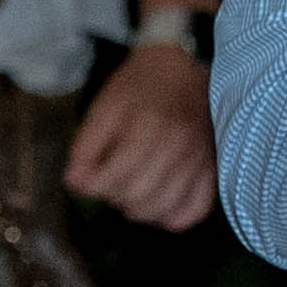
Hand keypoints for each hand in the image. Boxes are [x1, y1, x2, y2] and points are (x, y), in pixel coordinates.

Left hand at [65, 38, 220, 230]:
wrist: (180, 69)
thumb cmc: (138, 87)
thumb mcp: (104, 107)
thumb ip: (86, 146)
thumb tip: (74, 183)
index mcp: (148, 128)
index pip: (112, 179)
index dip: (91, 186)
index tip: (85, 178)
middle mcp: (179, 147)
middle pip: (137, 197)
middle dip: (114, 196)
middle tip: (109, 183)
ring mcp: (199, 160)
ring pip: (164, 208)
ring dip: (139, 209)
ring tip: (130, 193)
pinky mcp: (212, 168)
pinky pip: (196, 208)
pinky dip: (175, 217)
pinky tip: (159, 206)